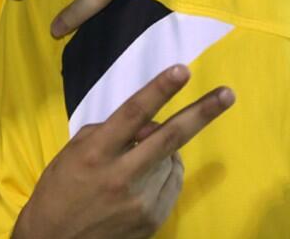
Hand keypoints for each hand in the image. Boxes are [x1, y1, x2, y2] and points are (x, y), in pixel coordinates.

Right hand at [14, 64, 233, 238]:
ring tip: (139, 159)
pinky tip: (147, 175)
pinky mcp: (151, 220)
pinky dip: (167, 171)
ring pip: (171, 159)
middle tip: (228, 94)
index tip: (182, 70)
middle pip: (169, 138)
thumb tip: (149, 124)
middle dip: (201, 113)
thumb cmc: (61, 189)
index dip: (159, 90)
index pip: (133, 114)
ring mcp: (139, 202)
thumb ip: (111, 131)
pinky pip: (173, 182)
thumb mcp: (75, 151)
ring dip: (164, 151)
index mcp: (96, 153)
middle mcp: (120, 176)